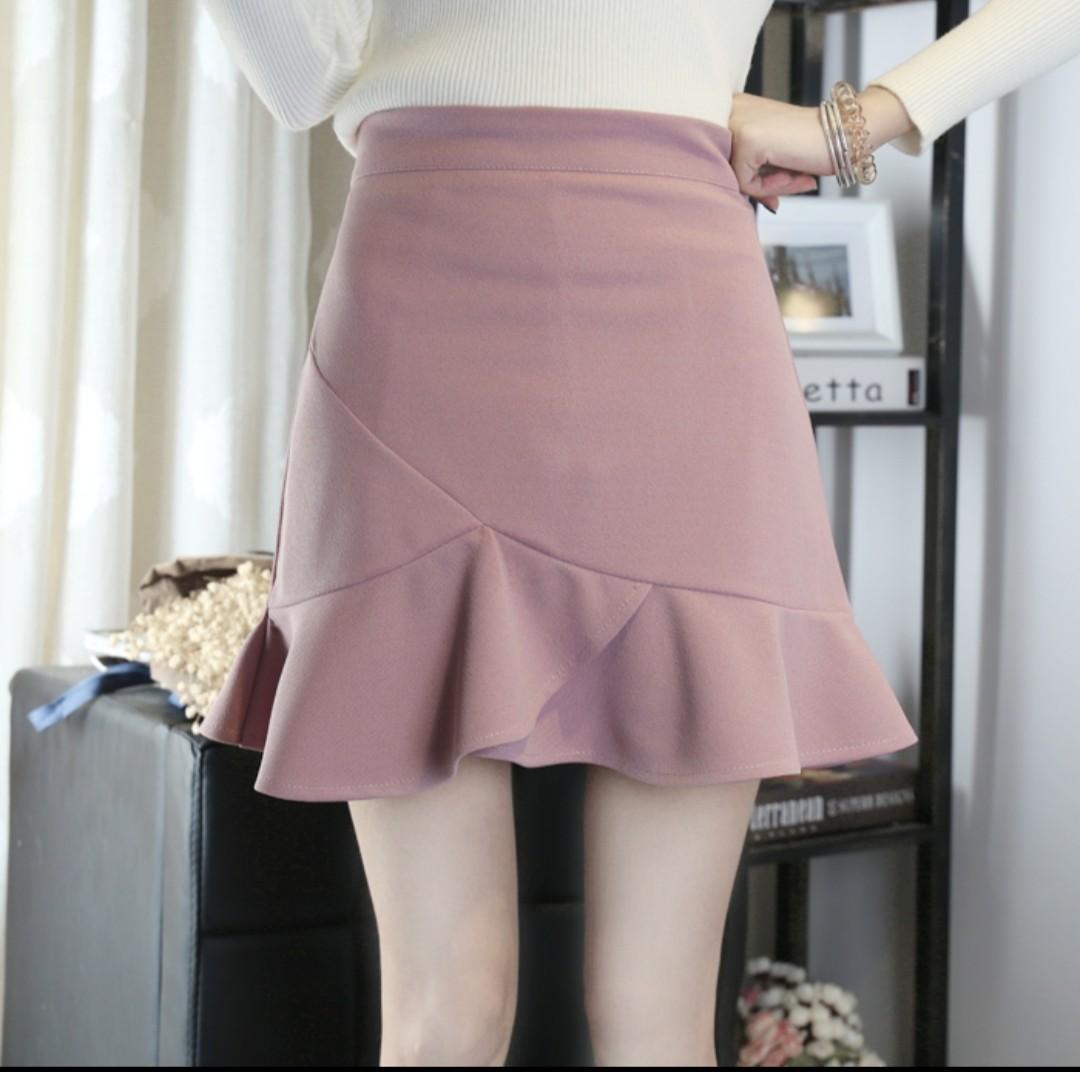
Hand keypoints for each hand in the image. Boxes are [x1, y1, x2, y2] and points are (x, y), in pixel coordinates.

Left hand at [727, 93, 830, 211]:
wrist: (844, 132)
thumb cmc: (809, 147)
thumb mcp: (771, 161)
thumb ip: (749, 177)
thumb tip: (734, 204)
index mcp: (735, 109)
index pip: (724, 160)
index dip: (750, 181)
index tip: (775, 191)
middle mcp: (732, 110)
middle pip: (727, 170)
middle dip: (757, 187)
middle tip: (788, 188)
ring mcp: (737, 122)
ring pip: (734, 178)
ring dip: (766, 188)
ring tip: (797, 179)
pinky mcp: (746, 138)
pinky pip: (745, 182)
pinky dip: (769, 188)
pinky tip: (793, 175)